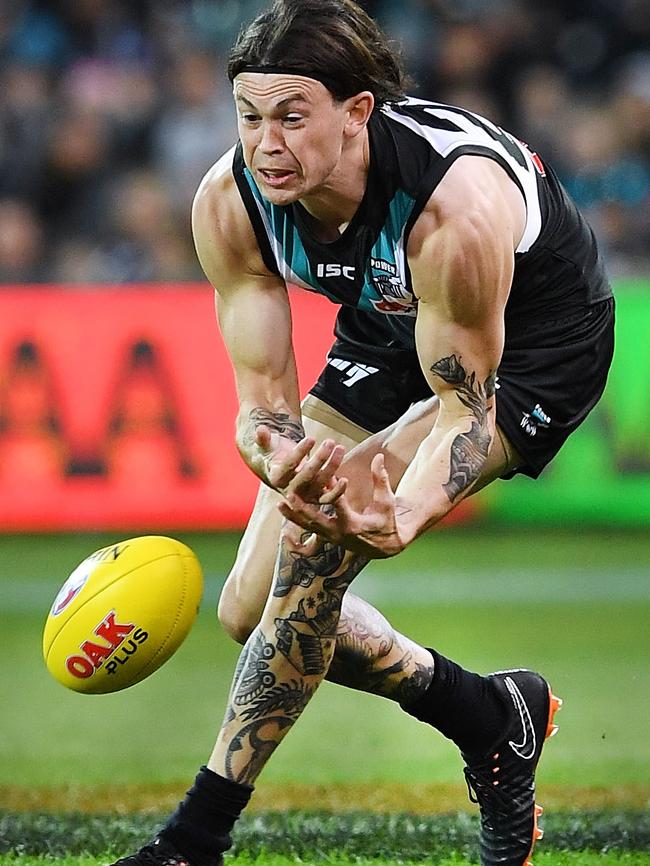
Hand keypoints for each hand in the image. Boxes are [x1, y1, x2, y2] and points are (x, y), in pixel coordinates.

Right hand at [254, 428, 345, 499]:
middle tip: (330, 441)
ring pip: (320, 484)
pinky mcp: (316, 498)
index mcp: (276, 478)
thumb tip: (260, 430)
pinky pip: (328, 498)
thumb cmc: (273, 454)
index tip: (311, 438)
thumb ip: (263, 438)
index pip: (289, 465)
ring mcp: (304, 496)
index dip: (300, 452)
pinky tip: (345, 479)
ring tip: (340, 448)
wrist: (280, 470)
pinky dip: (337, 492)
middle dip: (320, 458)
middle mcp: (289, 490)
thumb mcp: (266, 445)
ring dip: (332, 467)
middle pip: (307, 475)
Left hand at [278, 453, 416, 557]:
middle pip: (316, 519)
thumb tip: (378, 457)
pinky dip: (296, 539)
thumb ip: (381, 479)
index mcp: (353, 524)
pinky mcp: (328, 540)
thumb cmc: (387, 521)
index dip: (331, 490)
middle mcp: (339, 534)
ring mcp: (331, 539)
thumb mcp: (387, 501)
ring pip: (308, 528)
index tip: (320, 477)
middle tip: (289, 494)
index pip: (339, 505)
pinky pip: (309, 540)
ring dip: (293, 516)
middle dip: (302, 507)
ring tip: (279, 504)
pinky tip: (284, 534)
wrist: (386, 546)